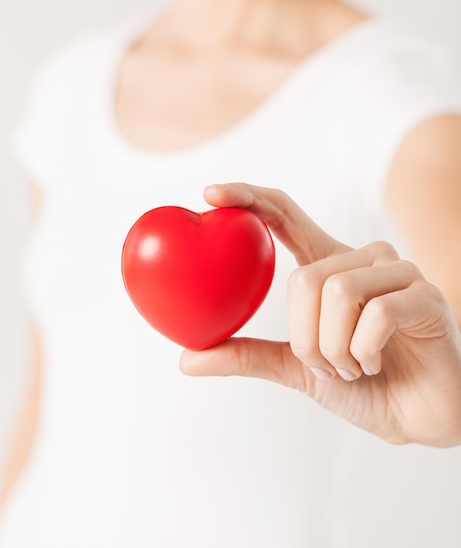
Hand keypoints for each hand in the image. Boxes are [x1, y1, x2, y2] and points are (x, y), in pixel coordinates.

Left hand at [180, 183, 460, 446]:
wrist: (417, 417)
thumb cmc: (361, 384)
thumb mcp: (296, 368)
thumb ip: (248, 355)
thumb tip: (186, 358)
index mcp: (328, 266)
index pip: (285, 215)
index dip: (249, 197)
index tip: (210, 194)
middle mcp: (362, 258)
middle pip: (305, 277)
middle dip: (306, 339)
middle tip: (327, 366)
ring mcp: (398, 272)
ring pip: (337, 291)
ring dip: (334, 349)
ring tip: (352, 367)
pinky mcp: (425, 295)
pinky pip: (377, 313)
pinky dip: (363, 352)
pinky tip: (375, 364)